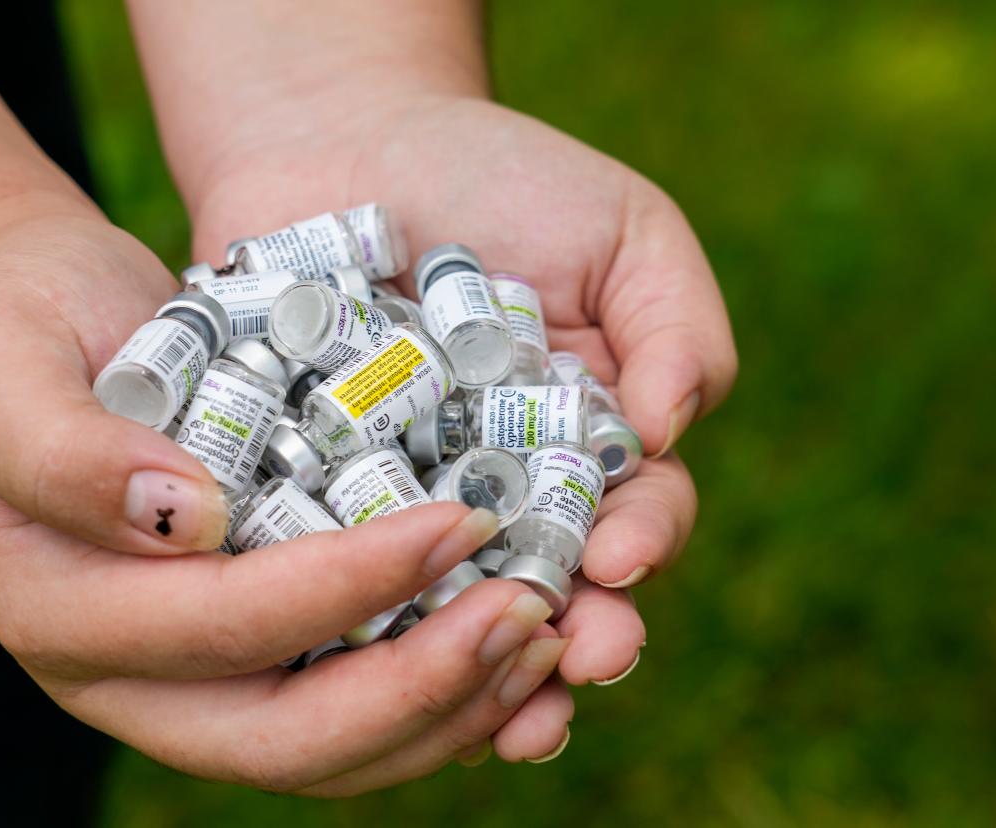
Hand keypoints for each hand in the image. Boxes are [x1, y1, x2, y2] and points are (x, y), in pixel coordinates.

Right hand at [0, 199, 576, 793]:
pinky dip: (435, 692)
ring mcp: (188, 677)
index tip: (451, 524)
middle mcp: (125, 674)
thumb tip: (184, 520)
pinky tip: (513, 640)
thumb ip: (64, 451)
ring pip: (329, 748)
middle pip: (283, 738)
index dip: (339, 590)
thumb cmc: (5, 329)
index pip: (217, 629)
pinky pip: (347, 705)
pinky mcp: (248, 650)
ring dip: (447, 708)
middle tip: (532, 617)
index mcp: (59, 611)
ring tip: (548, 635)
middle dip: (418, 688)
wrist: (21, 326)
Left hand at [190, 95, 734, 701]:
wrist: (348, 138)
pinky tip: (368, 661)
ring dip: (476, 670)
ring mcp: (411, 509)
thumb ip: (676, 325)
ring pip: (450, 613)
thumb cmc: (500, 178)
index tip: (620, 561)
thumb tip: (672, 429)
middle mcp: (506, 498)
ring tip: (493, 714)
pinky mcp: (318, 503)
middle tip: (576, 660)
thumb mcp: (622, 231)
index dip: (641, 548)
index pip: (636, 520)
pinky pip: (341, 577)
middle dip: (573, 639)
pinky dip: (358, 624)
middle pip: (551, 591)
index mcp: (589, 449)